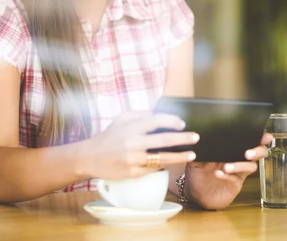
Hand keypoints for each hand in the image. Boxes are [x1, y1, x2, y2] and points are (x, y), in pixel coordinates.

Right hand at [81, 111, 198, 179]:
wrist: (90, 157)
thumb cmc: (109, 136)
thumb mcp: (122, 119)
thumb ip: (141, 115)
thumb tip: (161, 115)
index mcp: (131, 126)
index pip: (156, 121)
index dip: (172, 121)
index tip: (182, 124)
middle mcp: (133, 142)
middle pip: (164, 139)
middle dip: (183, 138)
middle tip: (196, 137)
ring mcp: (133, 159)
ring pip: (162, 158)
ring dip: (179, 156)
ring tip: (192, 154)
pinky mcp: (133, 173)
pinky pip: (153, 168)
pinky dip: (164, 165)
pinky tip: (173, 162)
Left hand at [184, 133, 272, 209]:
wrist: (196, 192)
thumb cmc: (198, 172)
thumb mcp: (196, 158)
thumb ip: (200, 148)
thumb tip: (199, 137)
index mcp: (231, 148)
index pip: (248, 139)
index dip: (259, 137)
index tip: (264, 136)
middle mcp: (238, 158)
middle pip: (258, 152)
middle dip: (258, 151)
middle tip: (248, 153)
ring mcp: (238, 172)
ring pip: (251, 166)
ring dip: (240, 165)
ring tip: (227, 166)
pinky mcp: (236, 184)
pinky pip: (237, 178)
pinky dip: (229, 175)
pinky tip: (219, 173)